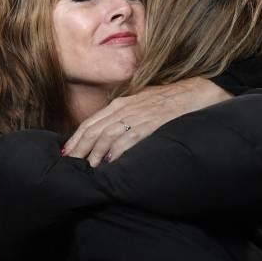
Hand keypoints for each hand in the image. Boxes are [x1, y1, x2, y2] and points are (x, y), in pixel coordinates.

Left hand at [63, 77, 230, 165]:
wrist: (195, 92)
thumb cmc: (168, 100)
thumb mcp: (141, 103)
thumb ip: (124, 116)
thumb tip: (109, 133)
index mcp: (121, 103)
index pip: (91, 122)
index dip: (76, 138)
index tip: (66, 152)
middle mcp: (125, 108)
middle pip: (94, 130)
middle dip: (79, 148)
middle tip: (69, 165)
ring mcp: (137, 116)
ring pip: (107, 135)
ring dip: (95, 153)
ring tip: (87, 168)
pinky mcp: (151, 124)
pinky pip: (128, 138)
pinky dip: (117, 151)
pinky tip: (109, 163)